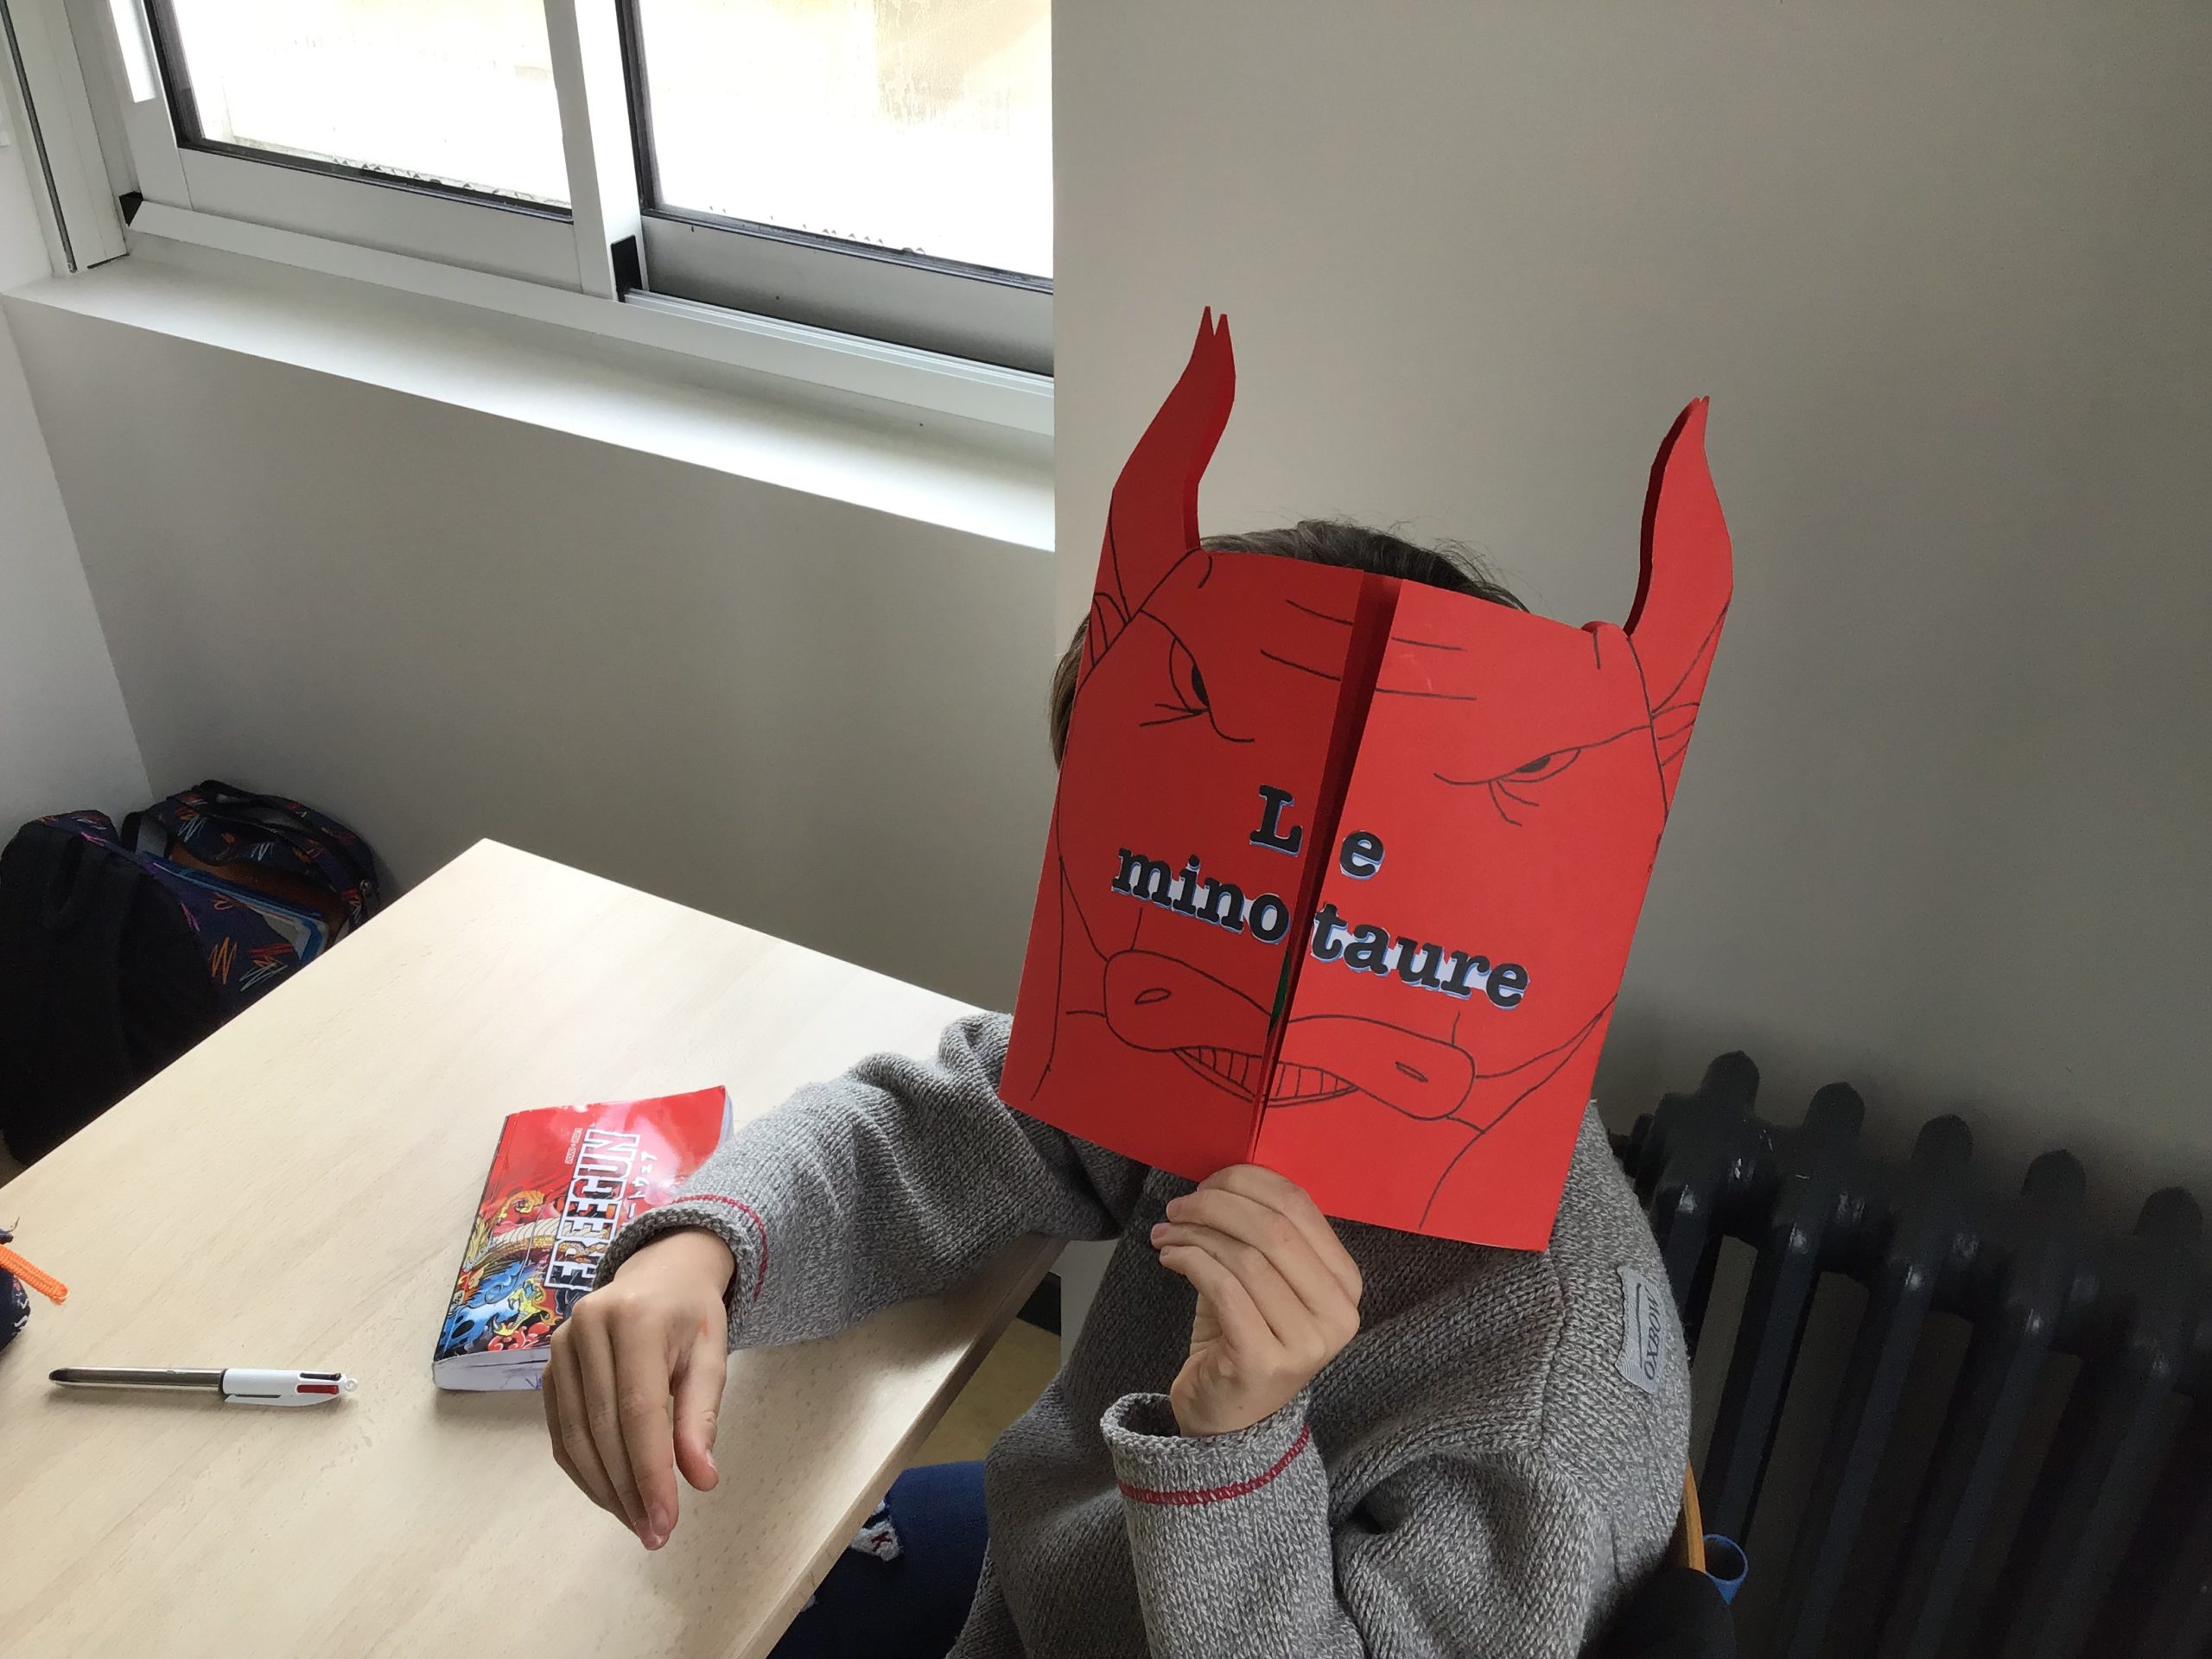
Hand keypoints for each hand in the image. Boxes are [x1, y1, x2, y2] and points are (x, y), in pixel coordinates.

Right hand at [543, 1227, 733, 1548]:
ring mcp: (560, 1347)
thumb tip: (701, 1479)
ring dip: (604, 1489)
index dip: (650, 1473)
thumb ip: (701, 1416)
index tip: (667, 1521)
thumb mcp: (711, 1356)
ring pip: (575, 1436)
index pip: (638, 1411)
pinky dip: (584, 1471)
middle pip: (603, 1428)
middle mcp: (588, 1329)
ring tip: (636, 1523)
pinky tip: (611, 1496)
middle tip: (654, 1533)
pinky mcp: (548, 1368)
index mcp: (636, 1320)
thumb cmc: (691, 1315)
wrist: (659, 1271)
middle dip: (628, 1489)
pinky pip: (560, 1432)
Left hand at [1150, 1165, 1362, 1436]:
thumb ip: (1259, 1234)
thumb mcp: (1264, 1280)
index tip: (1209, 1181)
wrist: (1229, 1420)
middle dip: (1217, 1205)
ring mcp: (1306, 1342)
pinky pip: (1223, 1288)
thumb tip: (1224, 1180)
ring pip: (1245, 1257)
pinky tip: (1169, 1257)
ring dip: (1195, 1233)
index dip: (1250, 1181)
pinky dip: (1190, 1260)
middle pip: (1274, 1228)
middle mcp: (1338, 1314)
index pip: (1301, 1207)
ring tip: (1167, 1233)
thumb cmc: (1244, 1336)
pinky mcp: (1263, 1361)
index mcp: (1345, 1283)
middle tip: (1180, 1207)